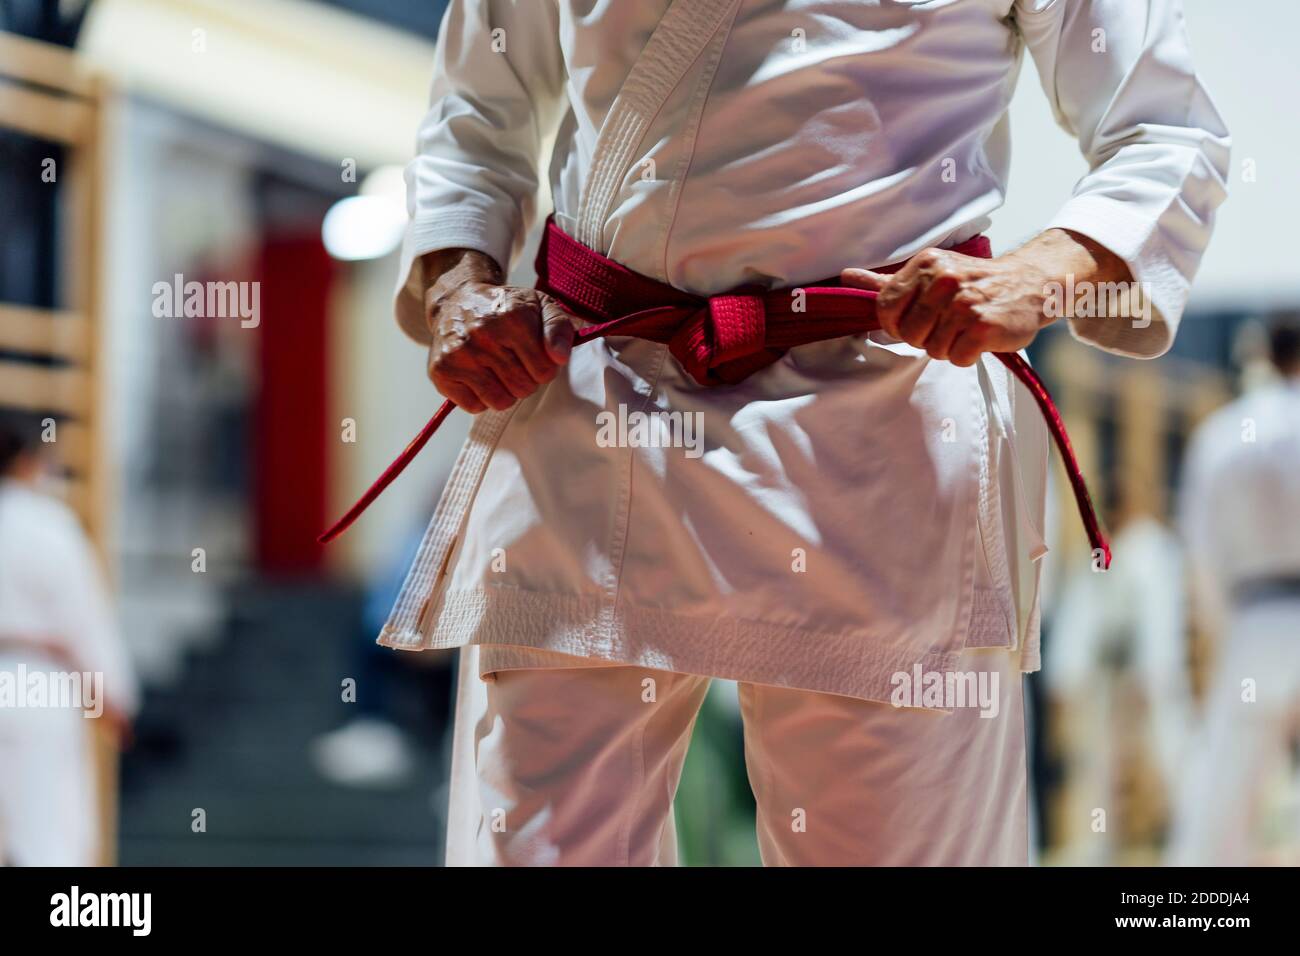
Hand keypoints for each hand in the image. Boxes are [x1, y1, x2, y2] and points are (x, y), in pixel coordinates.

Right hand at [422, 249, 575, 412]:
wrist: (457, 300)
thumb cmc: (504, 308)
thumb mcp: (540, 306)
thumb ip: (559, 328)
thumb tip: (559, 358)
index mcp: (513, 318)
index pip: (544, 372)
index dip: (544, 368)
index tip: (534, 356)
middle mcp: (484, 335)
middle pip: (523, 388)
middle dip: (525, 380)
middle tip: (513, 361)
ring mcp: (459, 354)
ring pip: (500, 402)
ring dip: (504, 392)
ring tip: (497, 370)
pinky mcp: (441, 371)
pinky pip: (474, 407)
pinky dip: (479, 397)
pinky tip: (477, 375)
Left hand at [840, 228, 1130, 366]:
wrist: (1031, 283)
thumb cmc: (975, 283)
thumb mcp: (932, 274)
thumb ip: (888, 282)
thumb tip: (846, 277)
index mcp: (927, 265)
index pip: (885, 310)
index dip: (898, 324)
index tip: (918, 320)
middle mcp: (944, 280)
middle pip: (908, 334)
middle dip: (927, 337)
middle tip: (951, 322)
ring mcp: (964, 304)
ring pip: (932, 350)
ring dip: (949, 347)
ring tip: (967, 328)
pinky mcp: (983, 326)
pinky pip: (957, 358)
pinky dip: (968, 355)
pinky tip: (981, 338)